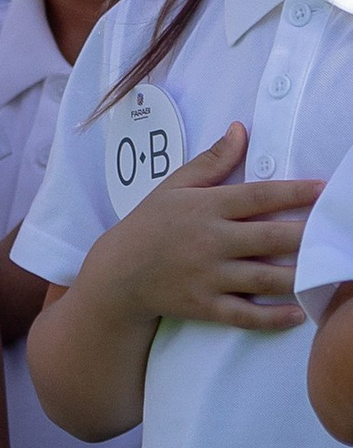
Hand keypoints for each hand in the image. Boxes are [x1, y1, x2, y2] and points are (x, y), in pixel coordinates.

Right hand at [92, 125, 319, 333]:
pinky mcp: (205, 306)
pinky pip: (245, 314)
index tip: (323, 188)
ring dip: (300, 275)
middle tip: (334, 230)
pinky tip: (298, 313)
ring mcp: (208, 276)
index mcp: (205, 207)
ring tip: (326, 270)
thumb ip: (211, 161)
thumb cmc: (149, 225)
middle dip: (306, 234)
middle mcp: (210, 241)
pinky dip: (273, 317)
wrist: (116, 274)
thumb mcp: (174, 186)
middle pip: (270, 237)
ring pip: (265, 277)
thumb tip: (240, 130)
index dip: (294, 192)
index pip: (258, 196)